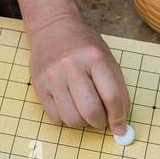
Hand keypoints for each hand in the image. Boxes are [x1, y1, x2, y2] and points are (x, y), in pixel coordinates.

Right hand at [28, 11, 129, 133]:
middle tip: (102, 120)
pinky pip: (56, 117)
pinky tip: (70, 105)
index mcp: (95, 58)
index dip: (119, 118)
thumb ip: (117, 89)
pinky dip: (67, 118)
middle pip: (91, 111)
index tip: (120, 129)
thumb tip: (120, 124)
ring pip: (72, 119)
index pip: (111, 97)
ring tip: (85, 110)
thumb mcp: (107, 59)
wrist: (52, 29)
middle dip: (100, 123)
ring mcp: (53, 77)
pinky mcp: (39, 86)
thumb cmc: (84, 47)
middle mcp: (72, 66)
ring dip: (83, 123)